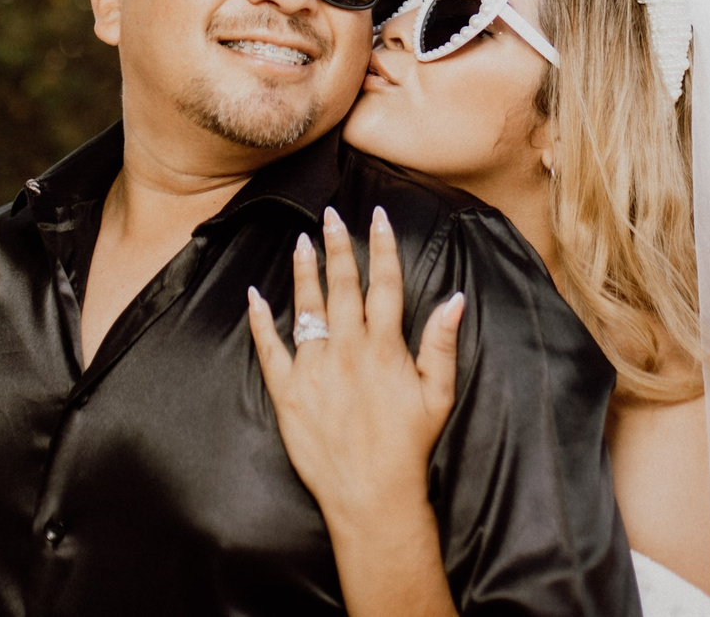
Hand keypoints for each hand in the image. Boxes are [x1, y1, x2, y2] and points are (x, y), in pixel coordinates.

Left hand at [246, 206, 465, 531]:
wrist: (371, 494)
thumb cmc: (409, 446)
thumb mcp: (438, 394)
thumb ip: (443, 343)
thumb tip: (455, 298)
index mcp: (384, 348)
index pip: (385, 285)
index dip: (381, 247)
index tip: (376, 217)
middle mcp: (347, 350)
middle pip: (342, 287)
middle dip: (338, 247)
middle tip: (330, 215)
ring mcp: (314, 370)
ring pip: (307, 308)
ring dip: (304, 272)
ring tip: (301, 243)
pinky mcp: (287, 392)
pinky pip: (269, 349)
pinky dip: (259, 322)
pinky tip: (253, 296)